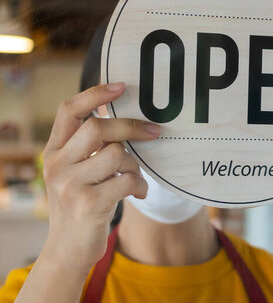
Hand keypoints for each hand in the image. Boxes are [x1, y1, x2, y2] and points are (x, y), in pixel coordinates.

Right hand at [40, 83, 159, 272]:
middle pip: (98, 128)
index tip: (121, 86)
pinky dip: (140, 185)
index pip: (69, 111)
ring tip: (136, 178)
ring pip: (117, 154)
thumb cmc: (82, 204)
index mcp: (54, 151)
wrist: (68, 250)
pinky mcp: (87, 204)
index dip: (95, 94)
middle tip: (155, 131)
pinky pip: (127, 180)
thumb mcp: (76, 172)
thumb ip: (90, 148)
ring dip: (135, 165)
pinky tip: (138, 194)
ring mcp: (69, 184)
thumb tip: (125, 119)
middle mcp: (56, 164)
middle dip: (131, 127)